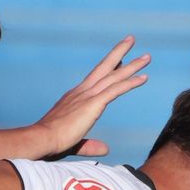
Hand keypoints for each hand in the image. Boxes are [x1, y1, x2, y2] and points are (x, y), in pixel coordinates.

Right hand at [30, 36, 149, 157]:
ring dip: (132, 65)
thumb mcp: (75, 143)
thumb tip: (105, 149)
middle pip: (104, 67)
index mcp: (74, 98)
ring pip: (113, 76)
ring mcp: (87, 96)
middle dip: (119, 53)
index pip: (95, 80)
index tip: (120, 60)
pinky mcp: (93, 104)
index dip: (109, 69)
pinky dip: (130, 82)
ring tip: (147, 57)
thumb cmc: (51, 143)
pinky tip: (143, 77)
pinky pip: (115, 89)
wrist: (41, 139)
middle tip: (131, 40)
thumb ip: (91, 145)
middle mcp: (81, 92)